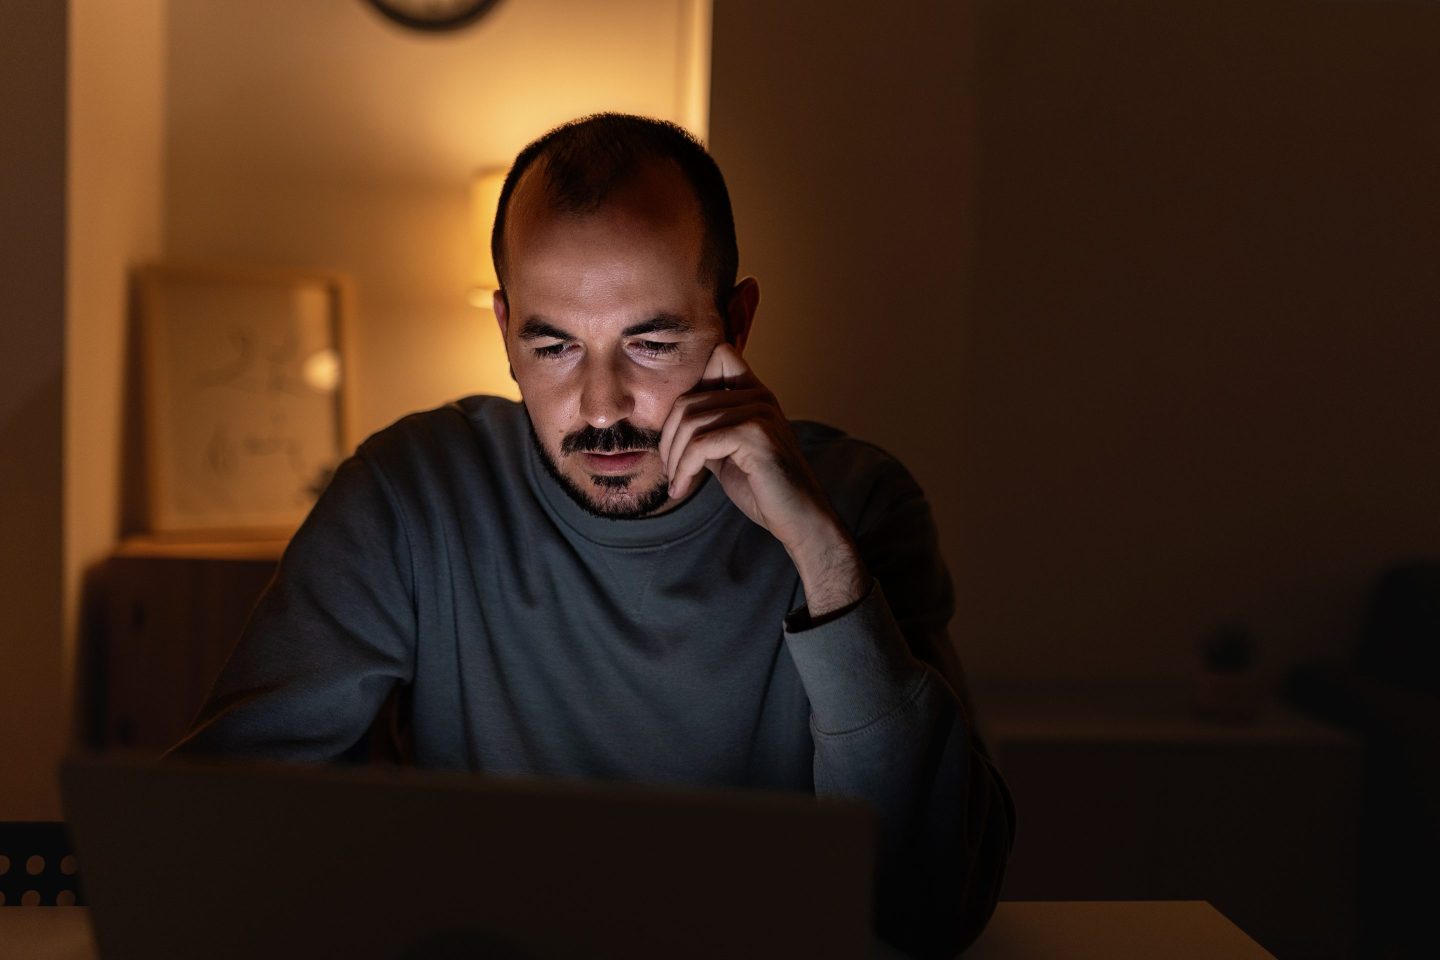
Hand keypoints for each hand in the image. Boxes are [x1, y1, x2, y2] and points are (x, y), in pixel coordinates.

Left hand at [658, 343, 867, 615]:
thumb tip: (671, 423)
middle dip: (669, 438)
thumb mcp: (727, 453)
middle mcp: (759, 396)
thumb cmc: (764, 490)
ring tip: (676, 482)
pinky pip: (700, 445)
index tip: (678, 432)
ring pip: (691, 422)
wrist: (799, 518)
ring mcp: (759, 412)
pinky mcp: (755, 434)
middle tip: (669, 469)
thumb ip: (708, 431)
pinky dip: (684, 469)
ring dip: (674, 458)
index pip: (720, 355)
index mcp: (755, 395)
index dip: (690, 386)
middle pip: (689, 399)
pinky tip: (682, 488)